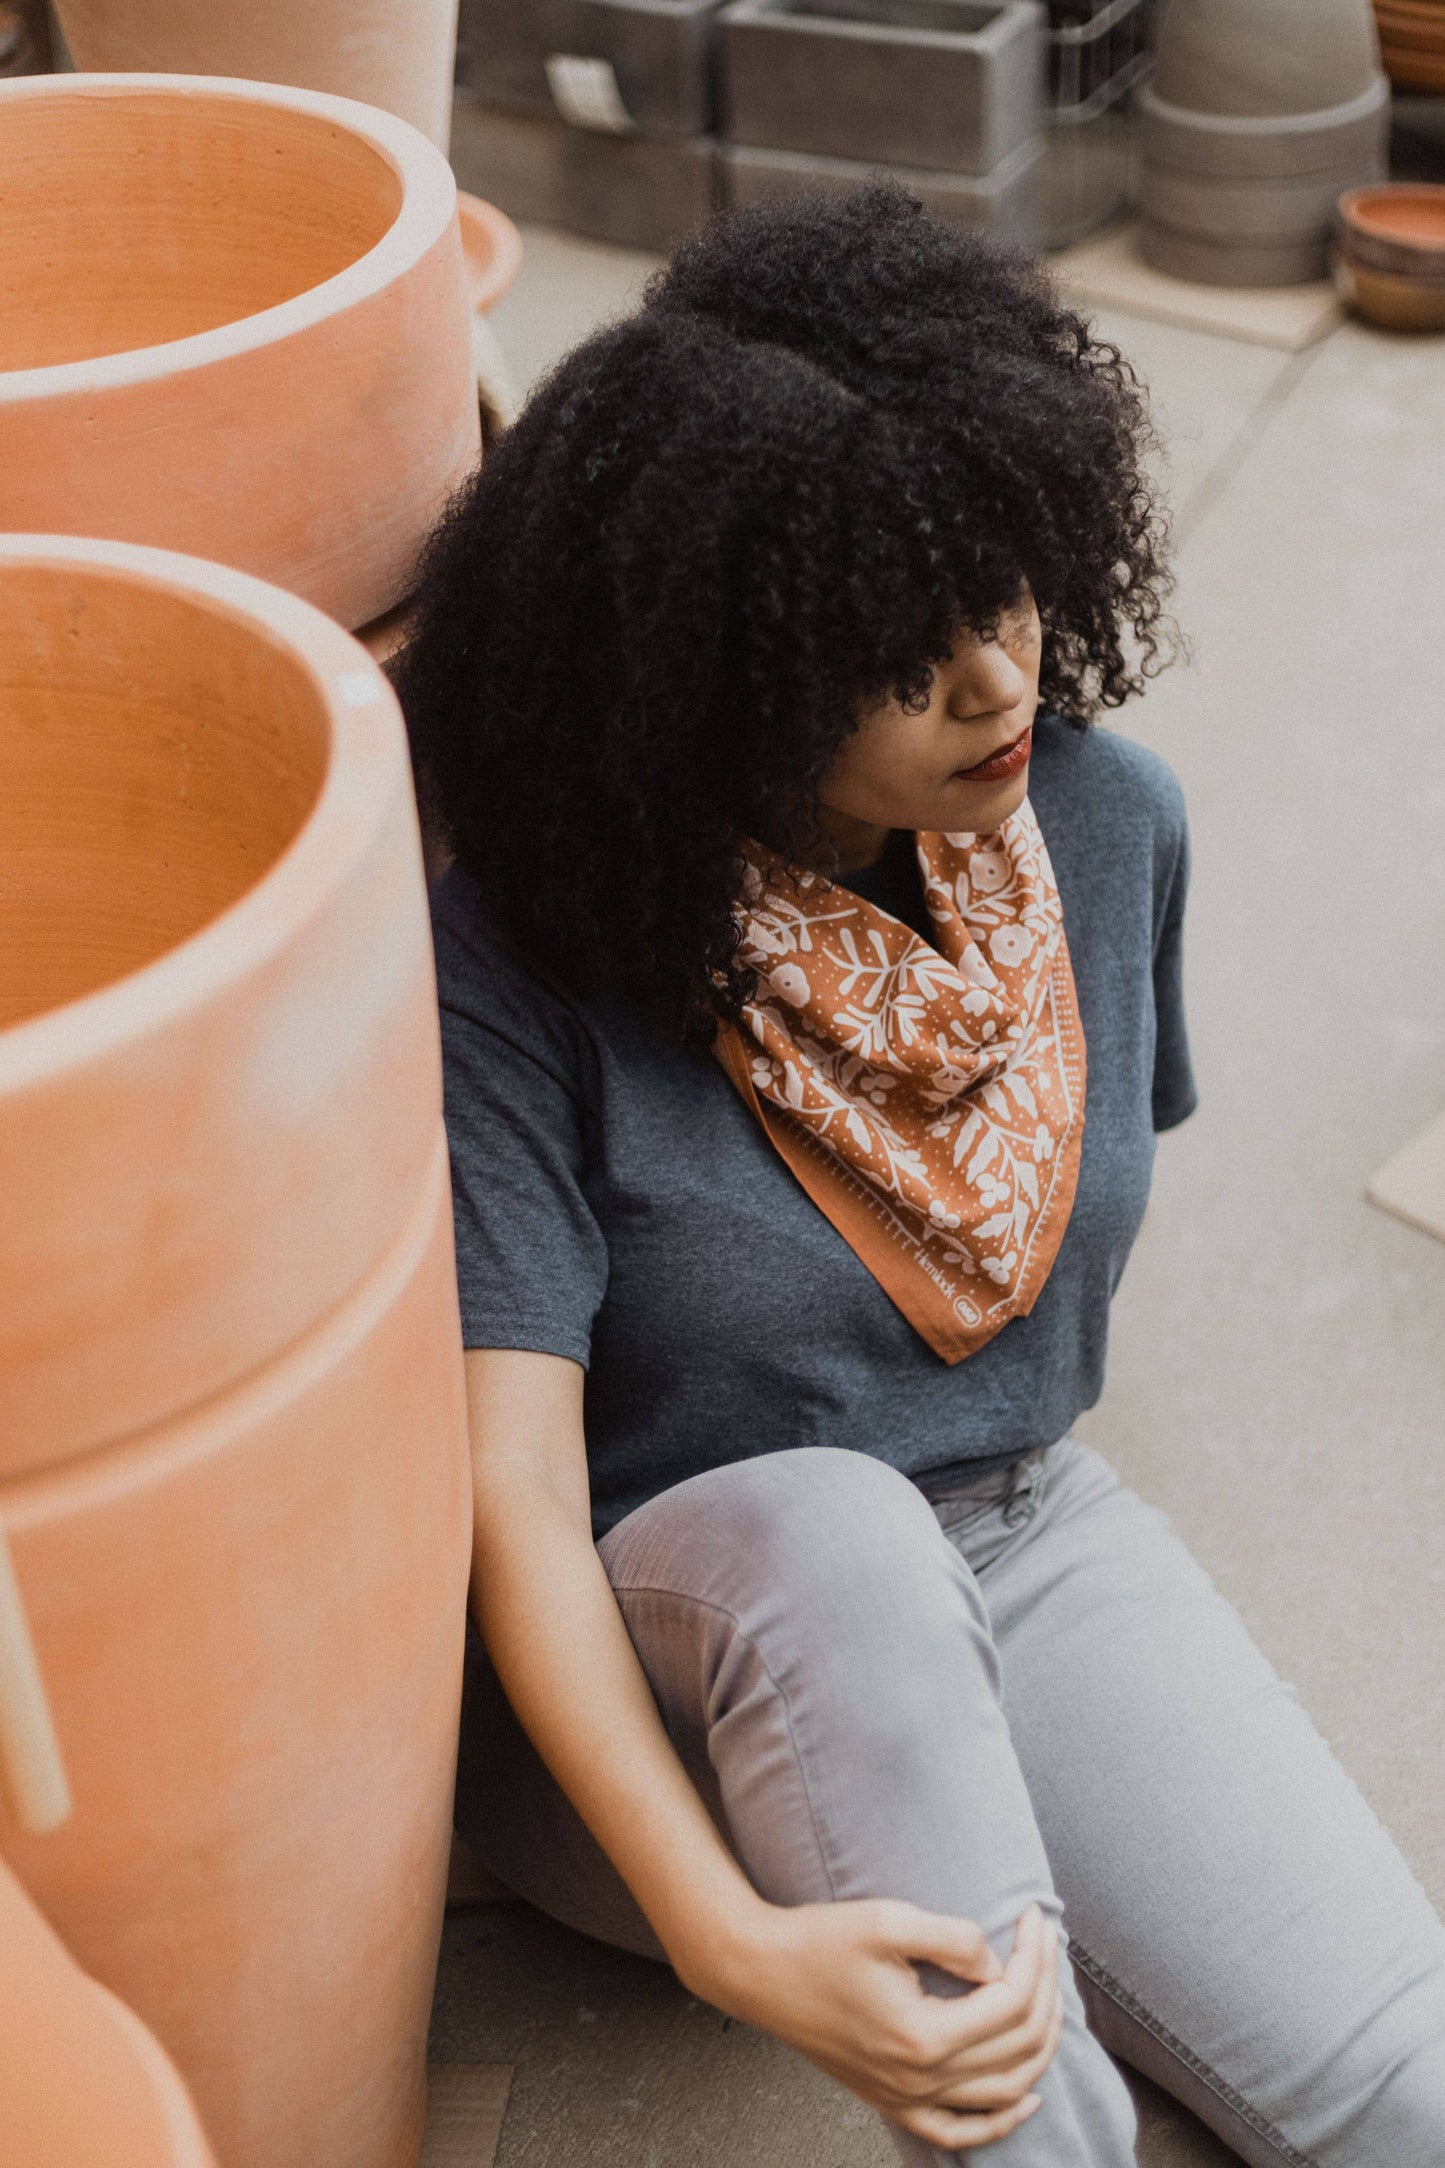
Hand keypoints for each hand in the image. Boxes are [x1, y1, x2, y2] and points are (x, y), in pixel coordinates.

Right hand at [687, 1896, 1062, 2150]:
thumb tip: (996, 1962)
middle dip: (1045, 1990)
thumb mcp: (889, 1920)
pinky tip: (1025, 2099)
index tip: (1033, 1916)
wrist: (761, 1973)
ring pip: (1003, 2092)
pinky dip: (1000, 2123)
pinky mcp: (892, 2102)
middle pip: (1017, 2046)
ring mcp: (907, 2098)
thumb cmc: (819, 1941)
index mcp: (923, 2035)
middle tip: (1045, 1945)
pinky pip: (958, 2132)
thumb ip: (952, 1938)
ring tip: (1050, 1998)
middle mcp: (921, 2078)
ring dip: (1039, 2048)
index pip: (1009, 2002)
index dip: (1032, 1957)